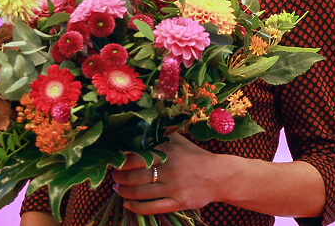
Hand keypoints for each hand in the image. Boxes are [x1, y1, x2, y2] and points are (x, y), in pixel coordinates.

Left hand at [111, 133, 226, 214]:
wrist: (220, 176)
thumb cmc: (196, 156)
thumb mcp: (179, 140)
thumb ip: (160, 134)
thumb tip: (139, 126)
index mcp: (168, 151)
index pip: (136, 157)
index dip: (121, 162)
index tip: (114, 162)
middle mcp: (170, 169)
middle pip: (135, 176)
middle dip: (119, 178)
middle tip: (114, 177)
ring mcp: (174, 187)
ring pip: (141, 193)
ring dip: (124, 192)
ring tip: (118, 189)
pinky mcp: (179, 203)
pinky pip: (152, 207)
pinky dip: (136, 207)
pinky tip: (128, 205)